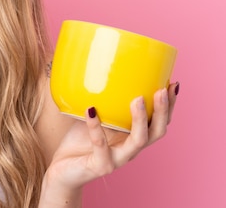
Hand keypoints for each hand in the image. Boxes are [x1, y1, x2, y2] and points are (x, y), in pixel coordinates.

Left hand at [45, 83, 178, 190]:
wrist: (63, 171)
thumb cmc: (79, 141)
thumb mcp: (92, 116)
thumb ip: (99, 99)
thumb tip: (96, 66)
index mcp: (132, 136)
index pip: (158, 122)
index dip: (169, 106)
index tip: (173, 83)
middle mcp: (131, 149)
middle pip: (157, 131)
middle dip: (163, 111)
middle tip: (162, 90)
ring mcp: (118, 159)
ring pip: (138, 141)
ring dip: (140, 119)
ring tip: (137, 100)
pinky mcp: (100, 165)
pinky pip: (100, 145)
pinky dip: (96, 127)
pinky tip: (91, 111)